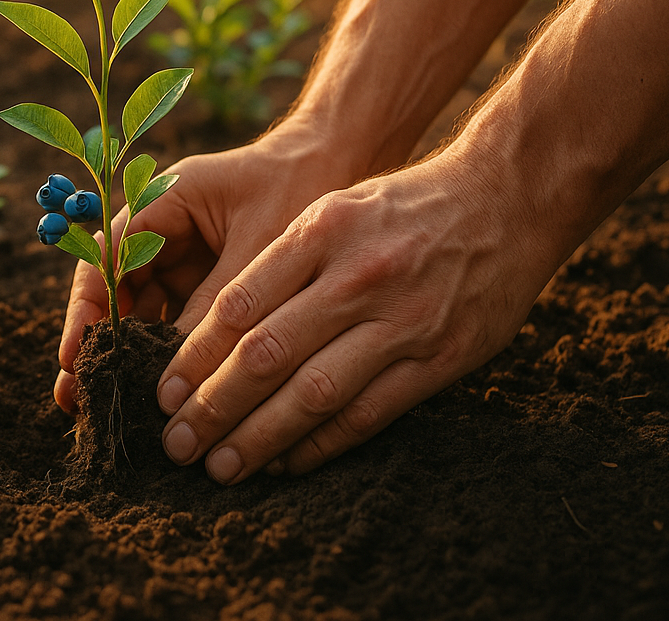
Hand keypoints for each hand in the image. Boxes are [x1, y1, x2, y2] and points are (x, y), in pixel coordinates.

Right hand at [54, 119, 359, 411]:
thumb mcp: (259, 247)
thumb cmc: (302, 185)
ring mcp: (184, 261)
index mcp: (162, 204)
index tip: (76, 355)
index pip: (106, 258)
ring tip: (109, 406)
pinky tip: (160, 398)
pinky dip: (169, 357)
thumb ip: (218, 305)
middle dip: (98, 343)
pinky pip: (178, 324)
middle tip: (77, 397)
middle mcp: (163, 233)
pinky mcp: (207, 285)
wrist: (345, 162)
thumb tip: (180, 374)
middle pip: (115, 292)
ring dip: (129, 356)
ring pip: (143, 314)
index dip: (87, 309)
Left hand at [154, 151, 556, 480]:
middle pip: (266, 355)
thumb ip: (280, 262)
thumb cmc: (403, 206)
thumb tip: (214, 328)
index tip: (162, 394)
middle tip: (176, 443)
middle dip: (213, 407)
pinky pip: (367, 414)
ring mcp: (400, 322)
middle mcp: (355, 278)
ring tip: (221, 467)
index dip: (193, 358)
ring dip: (259, 438)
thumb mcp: (333, 208)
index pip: (238, 306)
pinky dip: (321, 444)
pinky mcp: (438, 359)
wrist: (507, 200)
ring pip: (313, 393)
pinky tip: (286, 462)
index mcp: (319, 233)